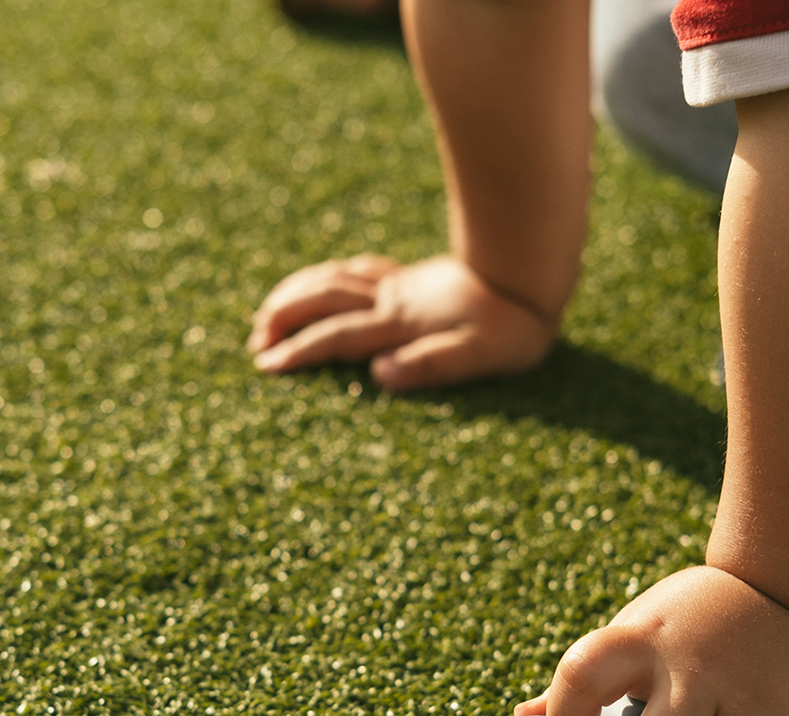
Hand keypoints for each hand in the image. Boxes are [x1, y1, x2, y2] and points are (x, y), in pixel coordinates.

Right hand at [247, 254, 554, 390]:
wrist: (533, 275)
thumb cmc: (512, 328)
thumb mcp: (480, 356)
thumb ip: (430, 364)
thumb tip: (380, 371)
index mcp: (402, 323)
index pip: (336, 336)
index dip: (298, 351)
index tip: (265, 365)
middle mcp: (392, 299)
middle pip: (322, 300)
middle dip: (283, 317)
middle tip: (255, 339)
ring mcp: (399, 284)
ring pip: (333, 278)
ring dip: (296, 293)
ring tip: (268, 311)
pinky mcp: (410, 278)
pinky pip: (355, 270)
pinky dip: (326, 276)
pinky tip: (321, 283)